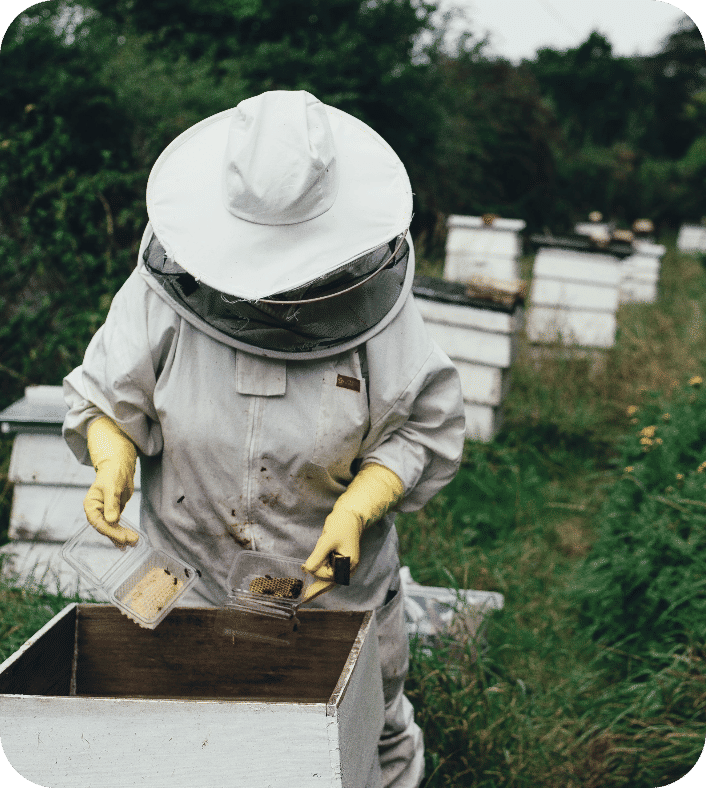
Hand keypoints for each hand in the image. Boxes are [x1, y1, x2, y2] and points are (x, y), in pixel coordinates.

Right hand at [84, 417, 138, 547]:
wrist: (120, 467)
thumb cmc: (113, 473)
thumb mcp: (112, 487)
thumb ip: (111, 503)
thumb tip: (111, 520)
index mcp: (91, 504)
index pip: (98, 522)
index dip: (110, 531)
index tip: (122, 537)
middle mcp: (96, 511)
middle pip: (105, 528)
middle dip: (118, 535)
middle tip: (131, 540)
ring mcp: (104, 513)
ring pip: (112, 529)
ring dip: (121, 536)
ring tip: (134, 542)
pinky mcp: (113, 513)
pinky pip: (117, 526)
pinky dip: (122, 533)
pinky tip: (129, 541)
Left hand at [300, 463, 403, 602]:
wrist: (350, 515)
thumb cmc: (341, 525)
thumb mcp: (327, 540)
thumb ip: (317, 557)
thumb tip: (307, 570)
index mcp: (348, 565)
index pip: (328, 576)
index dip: (315, 571)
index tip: (303, 567)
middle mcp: (348, 569)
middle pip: (330, 583)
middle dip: (316, 590)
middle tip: (303, 601)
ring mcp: (345, 566)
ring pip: (329, 579)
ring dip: (317, 579)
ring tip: (306, 583)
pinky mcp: (340, 561)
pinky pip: (329, 572)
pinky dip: (320, 574)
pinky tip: (311, 578)